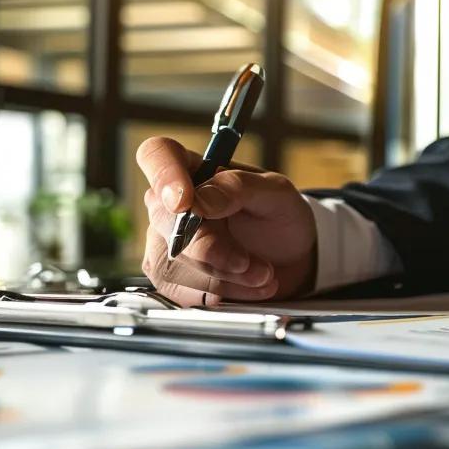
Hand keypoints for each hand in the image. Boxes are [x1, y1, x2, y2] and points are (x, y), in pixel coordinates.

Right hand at [136, 137, 317, 305]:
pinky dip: (223, 293)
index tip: (184, 201)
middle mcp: (170, 202)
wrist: (290, 260)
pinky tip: (249, 286)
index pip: (157, 155)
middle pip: (166, 221)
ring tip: (263, 274)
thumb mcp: (276, 194)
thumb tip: (201, 199)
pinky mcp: (169, 275)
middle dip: (213, 249)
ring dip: (226, 276)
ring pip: (175, 263)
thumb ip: (240, 188)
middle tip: (250, 261)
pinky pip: (182, 290)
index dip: (164, 174)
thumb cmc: (279, 218)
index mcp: (193, 168)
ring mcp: (164, 240)